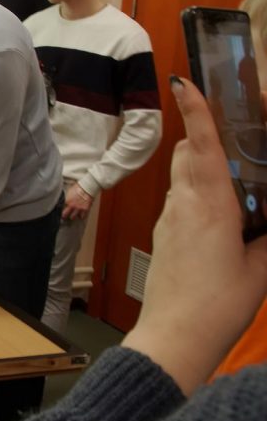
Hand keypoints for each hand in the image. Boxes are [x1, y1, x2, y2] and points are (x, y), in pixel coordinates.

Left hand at [62, 182, 93, 219]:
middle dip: (64, 216)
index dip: (59, 210)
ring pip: (73, 217)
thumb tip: (62, 198)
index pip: (60, 208)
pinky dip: (80, 216)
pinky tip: (80, 215)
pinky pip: (82, 216)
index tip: (59, 211)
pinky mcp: (85, 209)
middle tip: (63, 216)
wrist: (88, 187)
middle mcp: (72, 206)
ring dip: (72, 216)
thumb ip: (66, 196)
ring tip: (72, 216)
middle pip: (64, 215)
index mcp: (67, 201)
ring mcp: (78, 208)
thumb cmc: (78, 187)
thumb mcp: (69, 191)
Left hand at [123, 77, 266, 394]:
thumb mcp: (261, 269)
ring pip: (181, 180)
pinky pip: (179, 204)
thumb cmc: (218, 304)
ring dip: (200, 169)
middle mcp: (182, 206)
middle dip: (204, 140)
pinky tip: (220, 217)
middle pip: (187, 157)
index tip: (183, 83)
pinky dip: (196, 196)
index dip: (196, 113)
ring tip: (235, 181)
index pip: (201, 147)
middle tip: (233, 138)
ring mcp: (168, 222)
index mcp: (209, 205)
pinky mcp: (163, 239)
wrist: (173, 337)